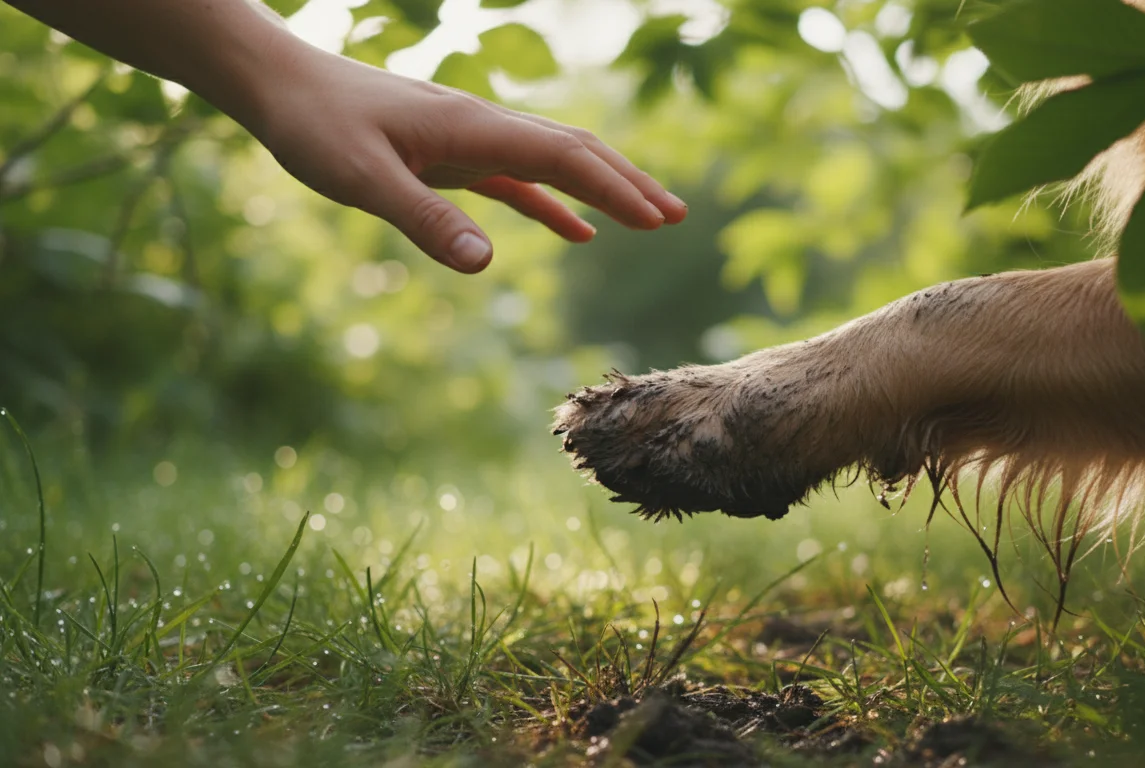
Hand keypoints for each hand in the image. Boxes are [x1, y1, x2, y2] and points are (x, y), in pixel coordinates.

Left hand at [246, 43, 687, 272]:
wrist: (280, 85)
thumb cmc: (315, 127)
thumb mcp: (362, 179)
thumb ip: (426, 220)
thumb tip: (488, 266)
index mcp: (475, 129)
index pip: (565, 157)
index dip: (616, 188)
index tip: (658, 219)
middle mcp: (484, 127)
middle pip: (576, 150)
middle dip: (629, 182)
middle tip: (677, 216)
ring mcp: (471, 139)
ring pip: (555, 160)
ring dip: (603, 188)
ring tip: (649, 217)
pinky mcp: (453, 154)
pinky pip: (520, 179)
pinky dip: (556, 203)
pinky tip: (575, 233)